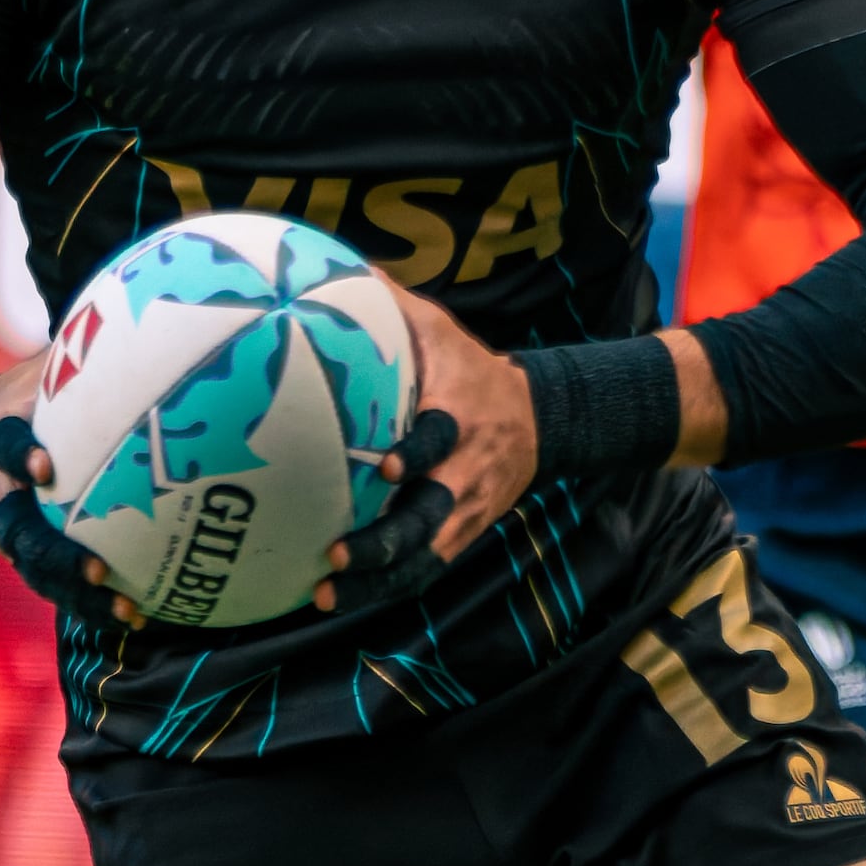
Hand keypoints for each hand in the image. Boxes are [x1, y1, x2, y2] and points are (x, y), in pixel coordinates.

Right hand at [0, 350, 131, 622]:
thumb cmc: (17, 396)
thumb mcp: (34, 369)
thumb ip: (75, 355)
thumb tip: (146, 306)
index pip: (1, 447)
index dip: (19, 457)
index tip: (45, 466)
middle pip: (18, 534)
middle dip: (55, 557)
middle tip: (98, 569)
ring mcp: (7, 533)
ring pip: (38, 574)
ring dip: (81, 596)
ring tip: (130, 611)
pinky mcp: (24, 557)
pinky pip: (57, 585)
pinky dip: (95, 601)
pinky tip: (144, 612)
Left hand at [323, 293, 536, 602]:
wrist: (541, 419)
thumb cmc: (471, 367)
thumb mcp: (440, 327)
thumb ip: (389, 304)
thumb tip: (328, 264)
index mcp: (461, 418)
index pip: (442, 440)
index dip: (417, 455)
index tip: (384, 468)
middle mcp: (466, 473)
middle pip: (430, 519)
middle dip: (384, 542)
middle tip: (336, 554)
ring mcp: (466, 512)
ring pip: (423, 558)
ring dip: (376, 582)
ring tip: (324, 595)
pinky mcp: (462, 536)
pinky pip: (422, 571)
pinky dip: (383, 590)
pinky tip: (337, 601)